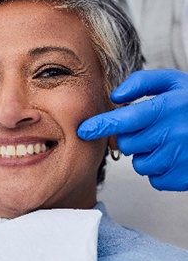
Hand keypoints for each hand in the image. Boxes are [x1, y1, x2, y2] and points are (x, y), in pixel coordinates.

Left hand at [78, 70, 187, 190]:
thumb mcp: (173, 82)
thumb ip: (141, 83)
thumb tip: (115, 96)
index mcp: (167, 108)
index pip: (123, 120)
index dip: (100, 126)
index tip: (83, 130)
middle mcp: (172, 134)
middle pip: (127, 144)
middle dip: (132, 137)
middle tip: (151, 129)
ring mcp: (178, 158)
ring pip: (139, 163)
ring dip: (147, 154)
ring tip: (167, 142)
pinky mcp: (181, 178)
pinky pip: (153, 178)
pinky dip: (159, 169)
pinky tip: (174, 156)